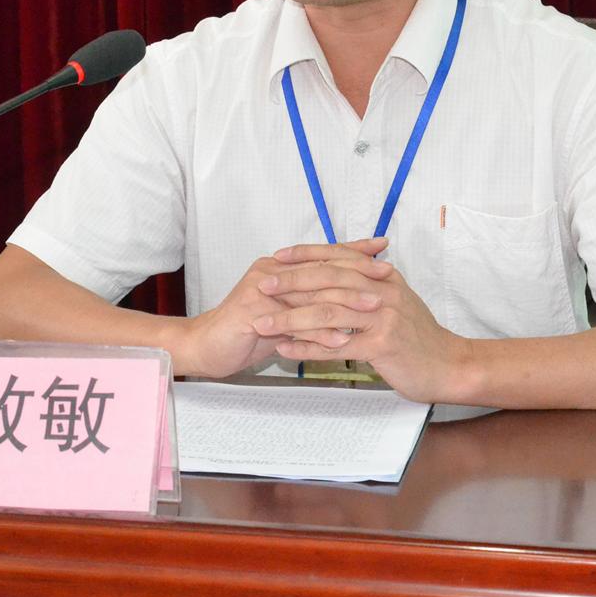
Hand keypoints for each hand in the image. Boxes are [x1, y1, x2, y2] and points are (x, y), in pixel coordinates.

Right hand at [174, 239, 389, 378]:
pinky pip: (294, 321)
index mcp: (281, 267)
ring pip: (311, 293)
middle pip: (322, 268)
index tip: (383, 249)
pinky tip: (342, 340)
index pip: (322, 254)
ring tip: (375, 308)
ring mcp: (262, 291)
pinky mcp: (254, 313)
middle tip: (388, 275)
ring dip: (346, 301)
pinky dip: (320, 332)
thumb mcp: (285, 313)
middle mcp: (272, 272)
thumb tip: (346, 297)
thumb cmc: (247, 331)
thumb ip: (310, 302)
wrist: (207, 347)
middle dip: (358, 271)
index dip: (353, 250)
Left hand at [252, 240, 469, 402]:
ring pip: (328, 312)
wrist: (449, 365)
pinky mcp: (383, 345)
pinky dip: (307, 348)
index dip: (306, 255)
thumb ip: (368, 284)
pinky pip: (337, 345)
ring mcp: (384, 317)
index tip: (278, 256)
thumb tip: (336, 272)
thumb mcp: (395, 301)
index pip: (339, 257)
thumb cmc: (417, 337)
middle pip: (329, 280)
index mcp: (383, 277)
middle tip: (262, 286)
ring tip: (264, 323)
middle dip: (291, 282)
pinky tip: (286, 350)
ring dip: (291, 318)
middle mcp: (384, 290)